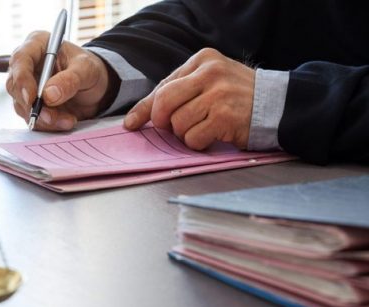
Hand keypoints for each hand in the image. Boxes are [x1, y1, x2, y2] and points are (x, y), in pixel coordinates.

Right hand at [6, 31, 112, 130]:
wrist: (96, 87)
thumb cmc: (89, 69)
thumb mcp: (87, 69)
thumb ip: (70, 80)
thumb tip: (48, 95)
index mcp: (37, 45)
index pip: (20, 60)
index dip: (22, 80)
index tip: (33, 98)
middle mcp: (27, 65)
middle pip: (14, 86)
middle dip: (31, 105)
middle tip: (51, 116)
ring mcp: (27, 86)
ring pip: (22, 106)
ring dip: (44, 118)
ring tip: (68, 120)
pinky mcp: (31, 105)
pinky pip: (32, 118)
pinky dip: (48, 125)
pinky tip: (66, 122)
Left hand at [124, 48, 254, 149]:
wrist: (277, 105)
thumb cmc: (237, 97)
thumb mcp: (210, 82)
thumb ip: (179, 92)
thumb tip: (137, 117)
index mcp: (203, 60)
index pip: (163, 86)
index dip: (145, 108)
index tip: (131, 124)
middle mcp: (210, 73)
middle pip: (164, 102)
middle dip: (161, 121)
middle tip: (171, 129)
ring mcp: (219, 94)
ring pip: (178, 123)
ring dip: (185, 134)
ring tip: (202, 128)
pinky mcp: (225, 117)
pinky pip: (194, 138)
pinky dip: (198, 143)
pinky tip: (213, 136)